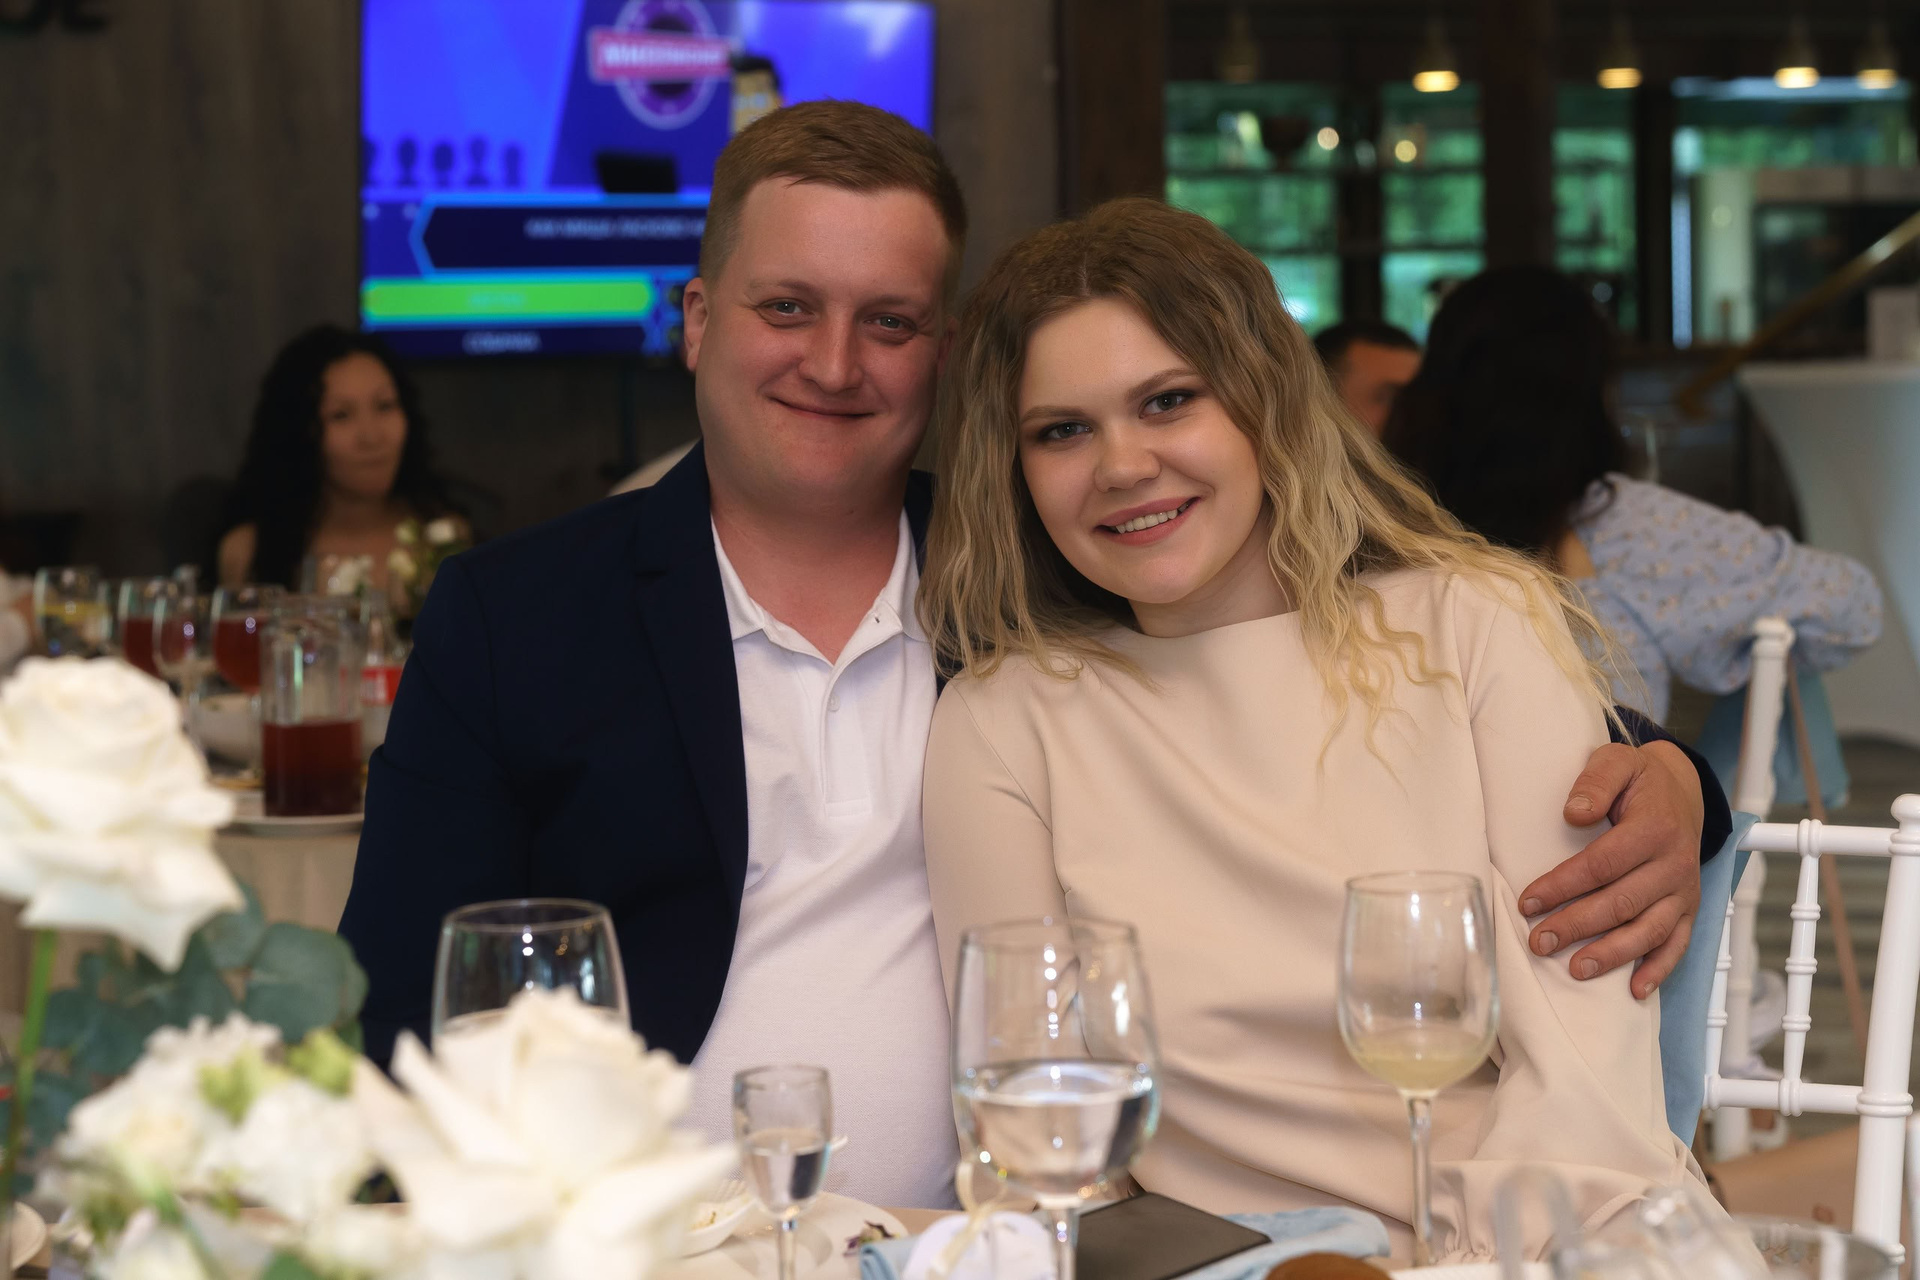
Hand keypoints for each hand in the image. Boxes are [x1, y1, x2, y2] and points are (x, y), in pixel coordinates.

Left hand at [1518, 740, 1704, 998]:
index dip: (1563, 885)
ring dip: (1612, 954)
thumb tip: (1575, 813)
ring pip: (1648, 931)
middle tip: (1539, 942)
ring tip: (1575, 969)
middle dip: (1577, 926)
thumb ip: (1595, 781)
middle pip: (1621, 903)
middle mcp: (1674, 864)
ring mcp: (1684, 891)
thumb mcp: (1617, 761)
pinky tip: (1634, 990)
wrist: (1683, 792)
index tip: (1528, 902)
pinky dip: (1659, 970)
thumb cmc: (1640, 780)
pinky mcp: (1689, 909)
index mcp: (1655, 829)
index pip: (1602, 864)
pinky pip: (1677, 944)